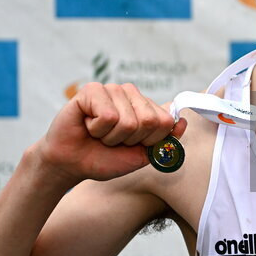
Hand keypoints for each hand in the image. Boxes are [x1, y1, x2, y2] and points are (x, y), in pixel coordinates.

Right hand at [37, 82, 186, 185]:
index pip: (166, 122)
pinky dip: (97, 129)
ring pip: (127, 121)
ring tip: (99, 134)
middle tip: (112, 140)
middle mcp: (131, 94)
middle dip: (130, 140)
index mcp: (146, 107)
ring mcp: (112, 89)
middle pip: (149, 121)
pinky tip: (88, 125)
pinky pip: (108, 116)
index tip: (131, 145)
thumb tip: (183, 122)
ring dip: (110, 137)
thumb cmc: (105, 158)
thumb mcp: (142, 154)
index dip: (149, 141)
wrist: (72, 165)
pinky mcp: (92, 90)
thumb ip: (165, 140)